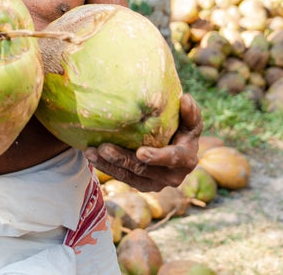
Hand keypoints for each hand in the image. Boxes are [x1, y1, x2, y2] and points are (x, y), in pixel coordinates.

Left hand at [84, 93, 202, 191]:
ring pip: (128, 176)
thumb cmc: (185, 130)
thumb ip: (190, 113)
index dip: (156, 157)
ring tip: (91, 152)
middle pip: (143, 169)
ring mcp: (155, 183)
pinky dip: (106, 167)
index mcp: (186, 161)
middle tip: (103, 148)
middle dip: (122, 159)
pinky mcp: (141, 185)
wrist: (179, 150)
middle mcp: (171, 177)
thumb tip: (185, 98)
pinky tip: (92, 156)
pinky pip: (122, 177)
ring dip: (108, 165)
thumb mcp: (191, 122)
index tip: (140, 152)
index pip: (171, 159)